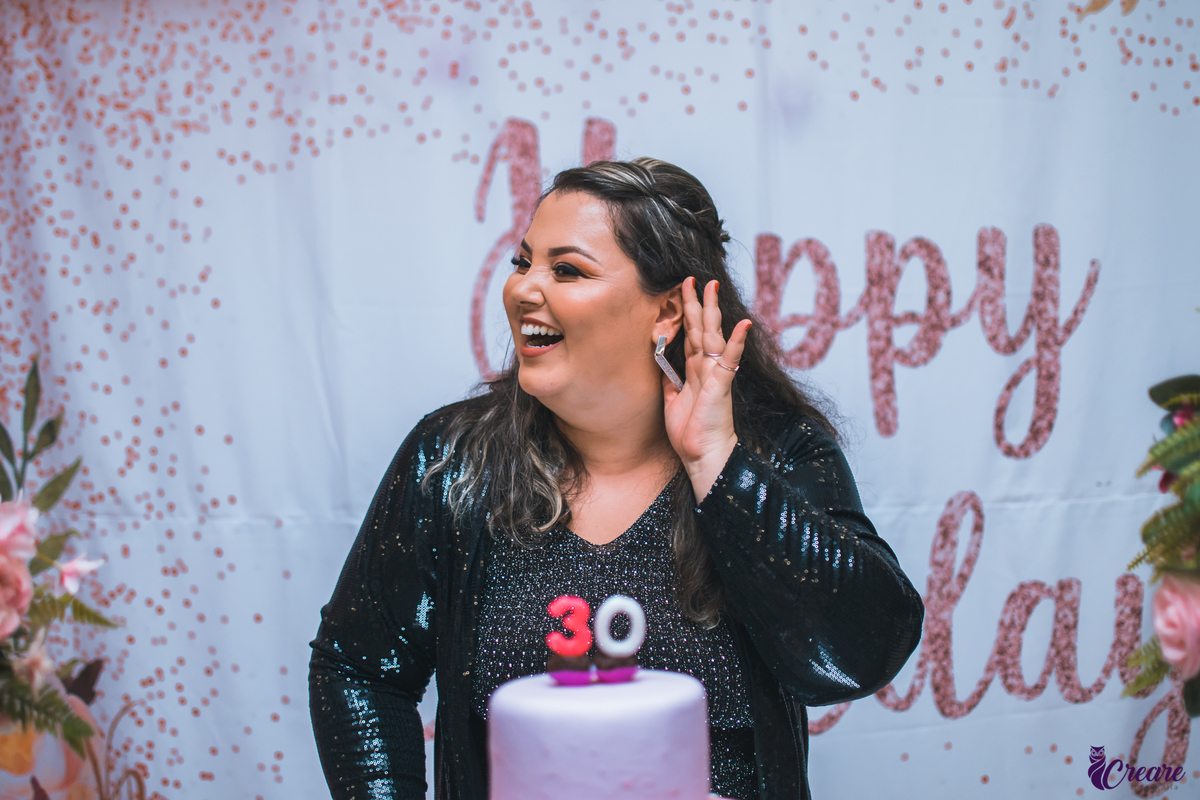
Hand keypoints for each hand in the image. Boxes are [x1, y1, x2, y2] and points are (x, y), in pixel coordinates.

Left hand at [663, 277, 751, 498]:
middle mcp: (706, 367)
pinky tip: (744, 323)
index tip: (684, 292)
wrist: (702, 454)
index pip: (690, 334)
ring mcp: (715, 373)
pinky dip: (737, 341)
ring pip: (713, 335)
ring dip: (712, 311)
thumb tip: (660, 364)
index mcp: (695, 370)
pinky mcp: (721, 383)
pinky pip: (730, 359)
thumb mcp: (671, 400)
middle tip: (693, 278)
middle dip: (696, 302)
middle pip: (700, 328)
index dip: (686, 313)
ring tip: (712, 287)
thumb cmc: (690, 432)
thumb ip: (669, 380)